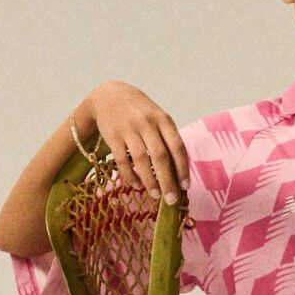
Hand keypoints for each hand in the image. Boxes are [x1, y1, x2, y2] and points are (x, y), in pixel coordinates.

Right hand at [80, 82, 187, 203]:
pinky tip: (136, 185)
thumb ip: (167, 138)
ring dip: (149, 181)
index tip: (185, 186)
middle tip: (172, 200)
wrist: (109, 95)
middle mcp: (147, 123)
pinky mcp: (113, 137)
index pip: (177, 146)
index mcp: (163, 119)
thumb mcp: (157, 117)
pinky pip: (122, 161)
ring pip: (141, 160)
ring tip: (155, 195)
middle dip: (167, 181)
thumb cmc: (139, 112)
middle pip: (160, 157)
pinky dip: (130, 175)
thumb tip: (179, 171)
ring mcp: (129, 130)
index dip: (182, 168)